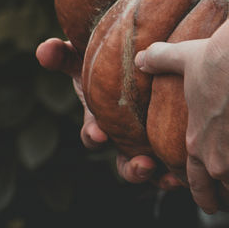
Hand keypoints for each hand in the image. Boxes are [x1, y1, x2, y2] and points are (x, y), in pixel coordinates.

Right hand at [35, 37, 184, 189]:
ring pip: (150, 170)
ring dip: (158, 175)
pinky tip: (185, 174)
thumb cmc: (110, 62)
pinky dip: (177, 173)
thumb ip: (63, 55)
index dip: (93, 136)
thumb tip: (43, 50)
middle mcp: (124, 140)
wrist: (147, 63)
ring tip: (169, 177)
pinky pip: (172, 166)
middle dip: (132, 168)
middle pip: (124, 163)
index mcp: (102, 122)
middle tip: (143, 164)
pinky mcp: (168, 146)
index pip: (92, 135)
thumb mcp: (84, 58)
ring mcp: (146, 145)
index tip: (99, 134)